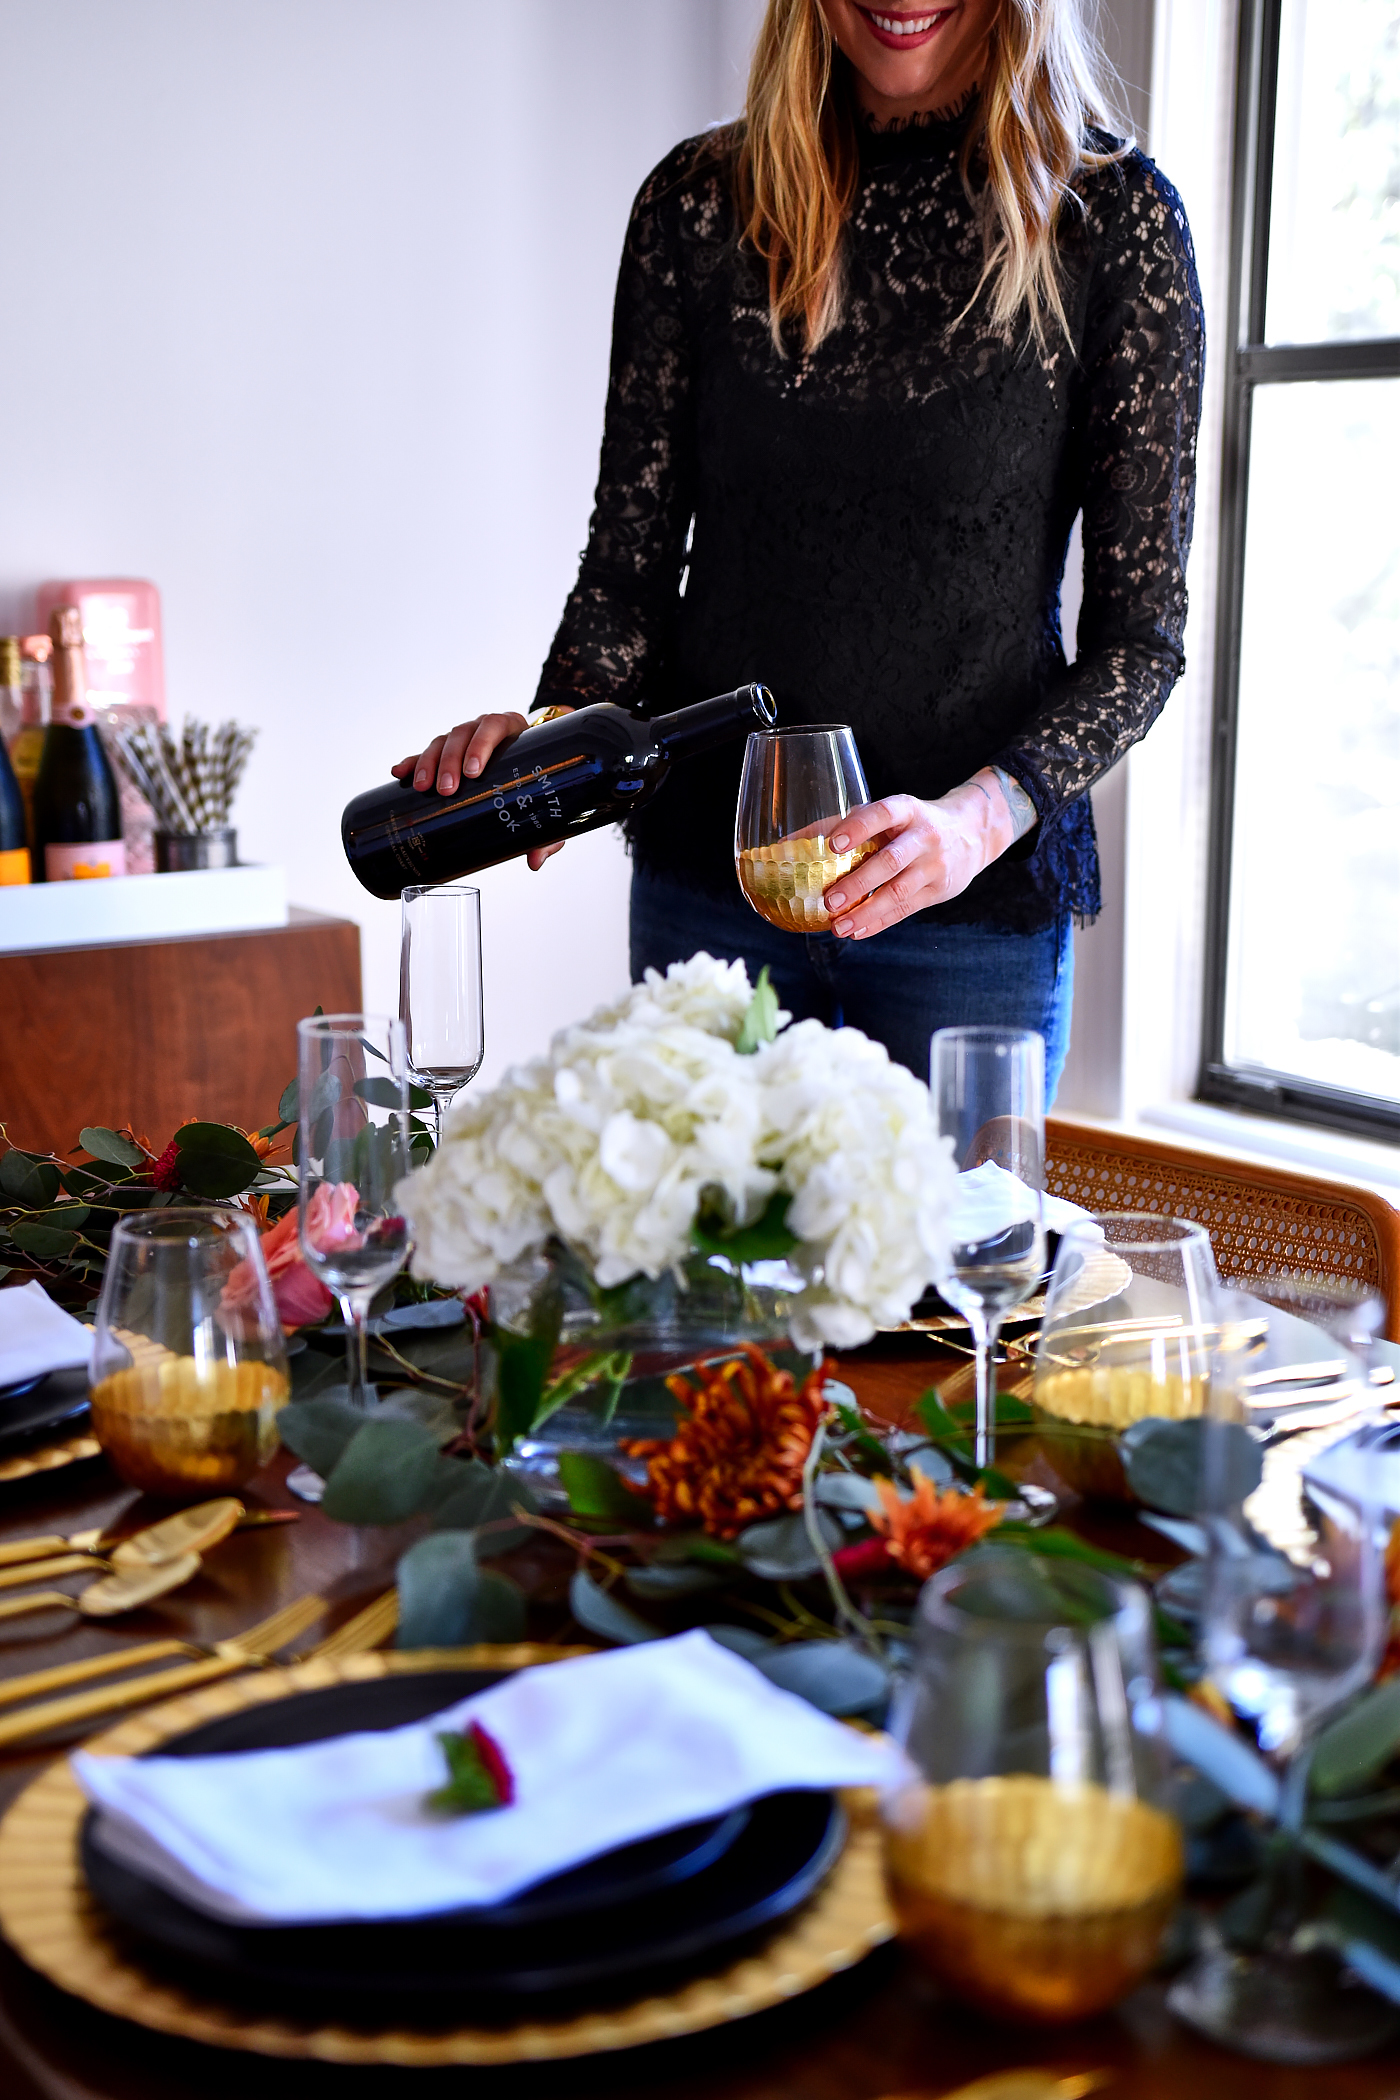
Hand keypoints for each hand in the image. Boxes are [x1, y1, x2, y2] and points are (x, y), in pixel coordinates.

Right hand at [392, 711, 568, 871]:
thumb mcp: (546, 800)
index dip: (480, 744)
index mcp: (512, 729)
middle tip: (446, 790)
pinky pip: (425, 753)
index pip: (493, 726)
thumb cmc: (542, 777)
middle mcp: (484, 729)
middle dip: (450, 762)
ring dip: (429, 762)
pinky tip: (399, 773)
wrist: (538, 762)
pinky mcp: (447, 753)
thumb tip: (535, 860)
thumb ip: (547, 830)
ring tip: (422, 787)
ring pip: (441, 742)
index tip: (473, 770)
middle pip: (461, 734)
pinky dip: (412, 762)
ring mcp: (464, 739)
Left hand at [821, 770, 1017, 937]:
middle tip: (829, 900)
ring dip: (866, 912)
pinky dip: (880, 922)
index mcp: (907, 810)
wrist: (971, 833)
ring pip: (899, 893)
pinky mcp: (939, 890)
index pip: (882, 815)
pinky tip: (857, 931)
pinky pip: (906, 910)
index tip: (832, 845)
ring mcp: (935, 865)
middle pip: (890, 861)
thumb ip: (845, 825)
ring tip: (839, 927)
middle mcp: (924, 836)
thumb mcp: (888, 814)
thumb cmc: (911, 824)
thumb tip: (789, 843)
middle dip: (859, 883)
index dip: (857, 828)